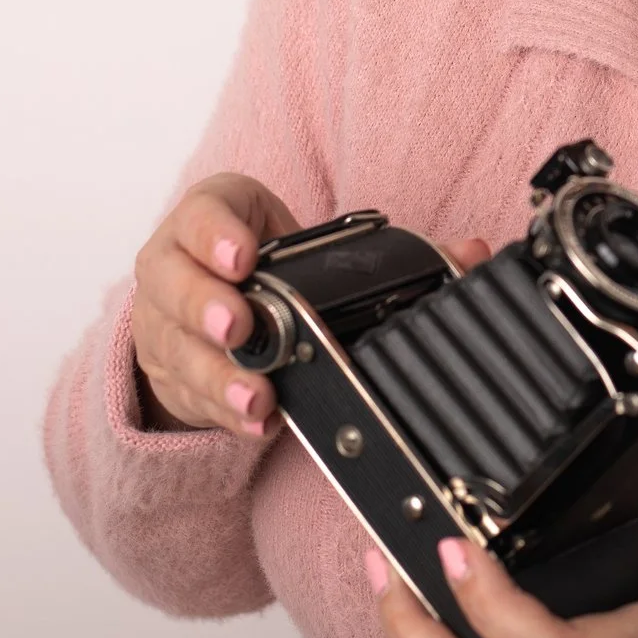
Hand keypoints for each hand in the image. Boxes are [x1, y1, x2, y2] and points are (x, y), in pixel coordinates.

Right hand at [130, 177, 492, 439]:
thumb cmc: (268, 267)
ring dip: (219, 377)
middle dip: (207, 308)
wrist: (208, 306)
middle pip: (175, 285)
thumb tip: (470, 254)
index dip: (217, 235)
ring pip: (179, 349)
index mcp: (212, 219)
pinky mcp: (173, 375)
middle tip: (240, 328)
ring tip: (257, 397)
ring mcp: (166, 326)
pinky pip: (192, 395)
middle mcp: (176, 269)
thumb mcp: (307, 243)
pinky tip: (256, 423)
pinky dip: (224, 412)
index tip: (245, 257)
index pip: (203, 214)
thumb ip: (392, 252)